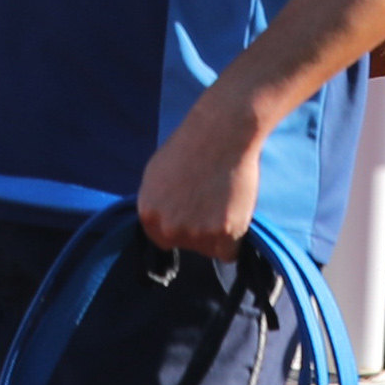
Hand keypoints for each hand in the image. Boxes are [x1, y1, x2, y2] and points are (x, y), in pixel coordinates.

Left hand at [136, 93, 265, 259]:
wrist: (221, 132)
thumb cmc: (191, 145)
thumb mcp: (156, 174)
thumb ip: (157, 202)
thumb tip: (160, 221)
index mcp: (148, 214)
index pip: (163, 239)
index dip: (180, 225)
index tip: (193, 212)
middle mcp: (168, 228)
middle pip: (187, 246)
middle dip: (198, 230)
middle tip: (211, 202)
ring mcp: (196, 233)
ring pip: (210, 249)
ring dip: (219, 232)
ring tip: (224, 199)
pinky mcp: (224, 233)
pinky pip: (231, 251)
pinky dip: (236, 237)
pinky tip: (236, 211)